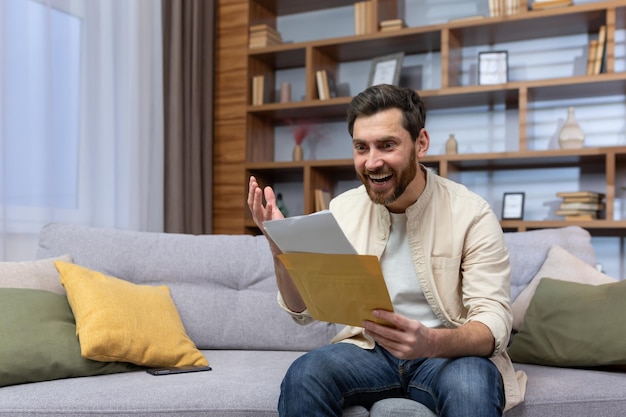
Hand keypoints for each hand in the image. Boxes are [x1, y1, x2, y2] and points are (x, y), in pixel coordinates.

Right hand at [247, 176, 284, 226]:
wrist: (280, 240)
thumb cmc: (276, 226)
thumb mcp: (273, 210)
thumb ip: (270, 199)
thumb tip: (267, 187)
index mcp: (257, 213)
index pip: (252, 199)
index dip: (251, 189)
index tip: (252, 179)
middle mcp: (257, 218)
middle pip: (252, 204)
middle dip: (252, 193)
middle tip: (254, 182)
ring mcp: (263, 222)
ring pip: (256, 210)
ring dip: (256, 199)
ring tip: (257, 189)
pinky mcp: (270, 227)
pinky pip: (267, 218)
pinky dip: (268, 210)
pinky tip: (269, 203)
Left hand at [363, 310, 494, 358]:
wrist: (431, 346)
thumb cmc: (419, 330)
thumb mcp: (412, 322)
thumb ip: (399, 321)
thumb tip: (381, 316)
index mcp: (413, 327)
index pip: (396, 320)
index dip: (384, 315)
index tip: (373, 312)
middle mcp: (410, 339)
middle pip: (388, 332)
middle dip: (374, 327)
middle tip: (364, 322)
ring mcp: (406, 349)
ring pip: (385, 341)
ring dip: (374, 335)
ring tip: (367, 329)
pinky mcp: (402, 356)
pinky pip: (388, 348)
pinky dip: (380, 342)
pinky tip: (375, 337)